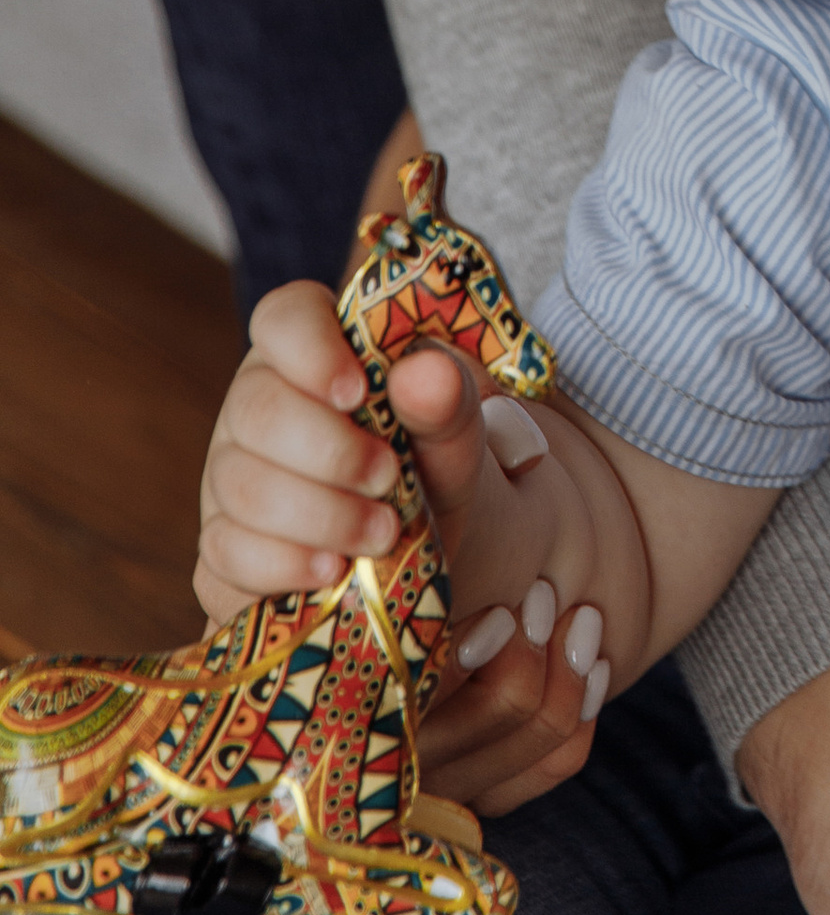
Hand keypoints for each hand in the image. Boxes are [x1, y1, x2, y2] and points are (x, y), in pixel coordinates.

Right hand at [195, 283, 602, 813]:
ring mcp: (251, 514)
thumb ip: (459, 413)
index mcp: (326, 372)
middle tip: (387, 494)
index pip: (282, 319)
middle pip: (246, 424)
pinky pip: (232, 587)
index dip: (306, 341)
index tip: (358, 381)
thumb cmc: (497, 501)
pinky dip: (286, 583)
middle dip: (315, 458)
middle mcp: (273, 439)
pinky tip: (342, 590)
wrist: (513, 594)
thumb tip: (426, 368)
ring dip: (305, 525)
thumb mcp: (489, 455)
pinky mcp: (247, 594)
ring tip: (380, 543)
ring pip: (230, 508)